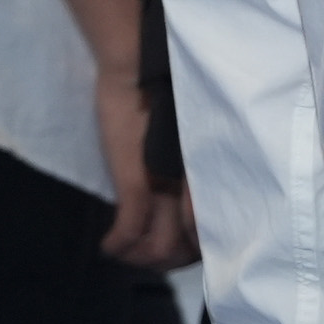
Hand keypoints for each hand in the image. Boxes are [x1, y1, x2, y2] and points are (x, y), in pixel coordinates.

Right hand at [95, 64, 195, 268]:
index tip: (188, 249)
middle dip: (172, 261)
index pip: (215, 227)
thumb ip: (193, 159)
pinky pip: (129, 230)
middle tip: (156, 259)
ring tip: (129, 254)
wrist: (142, 62)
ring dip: (141, 260)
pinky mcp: (137, 179)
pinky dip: (116, 246)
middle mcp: (194, 183)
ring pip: (160, 247)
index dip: (200, 247)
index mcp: (210, 170)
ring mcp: (166, 183)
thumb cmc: (166, 87)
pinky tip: (108, 247)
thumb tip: (193, 187)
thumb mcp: (190, 129)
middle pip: (190, 246)